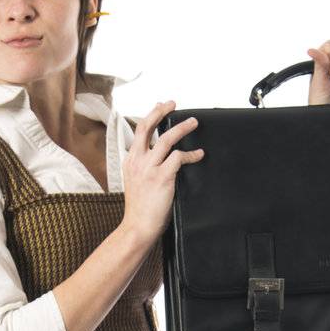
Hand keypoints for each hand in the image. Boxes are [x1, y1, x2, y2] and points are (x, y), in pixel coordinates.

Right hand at [121, 100, 203, 244]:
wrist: (138, 227)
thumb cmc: (140, 209)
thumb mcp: (136, 182)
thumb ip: (145, 167)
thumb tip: (162, 156)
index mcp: (130, 161)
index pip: (139, 131)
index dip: (150, 116)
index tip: (159, 106)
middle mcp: (138, 161)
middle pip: (147, 126)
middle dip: (161, 111)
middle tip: (173, 103)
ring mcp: (149, 168)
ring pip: (167, 138)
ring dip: (183, 128)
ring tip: (193, 122)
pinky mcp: (162, 177)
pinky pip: (179, 158)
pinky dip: (192, 154)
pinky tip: (199, 155)